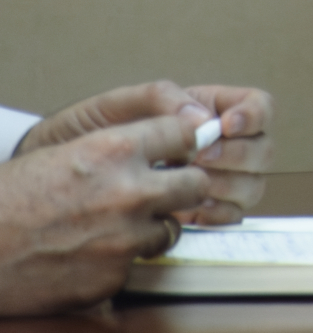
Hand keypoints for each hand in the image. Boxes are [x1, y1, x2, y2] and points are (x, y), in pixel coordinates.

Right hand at [0, 117, 209, 315]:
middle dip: (182, 187)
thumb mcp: (65, 150)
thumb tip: (169, 145)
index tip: (179, 152)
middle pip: (196, 184)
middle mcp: (128, 192)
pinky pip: (137, 264)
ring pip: (171, 229)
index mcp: (115, 149)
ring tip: (118, 227)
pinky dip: (121, 261)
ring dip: (153, 227)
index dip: (182, 143)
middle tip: (163, 193)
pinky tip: (92, 254)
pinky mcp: (113, 277)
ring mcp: (124, 238)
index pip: (185, 133)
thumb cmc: (10, 198)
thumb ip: (120, 146)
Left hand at [15, 81, 274, 224]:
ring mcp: (214, 179)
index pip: (258, 106)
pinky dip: (219, 215)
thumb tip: (201, 117)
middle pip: (263, 149)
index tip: (226, 126)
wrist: (54, 180)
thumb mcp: (115, 104)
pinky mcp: (201, 211)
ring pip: (253, 184)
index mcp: (208, 109)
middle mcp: (219, 144)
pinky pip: (232, 216)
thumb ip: (159, 98)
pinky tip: (190, 213)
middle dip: (238, 156)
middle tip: (201, 160)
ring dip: (228, 187)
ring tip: (190, 187)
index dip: (253, 115)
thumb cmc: (84, 135)